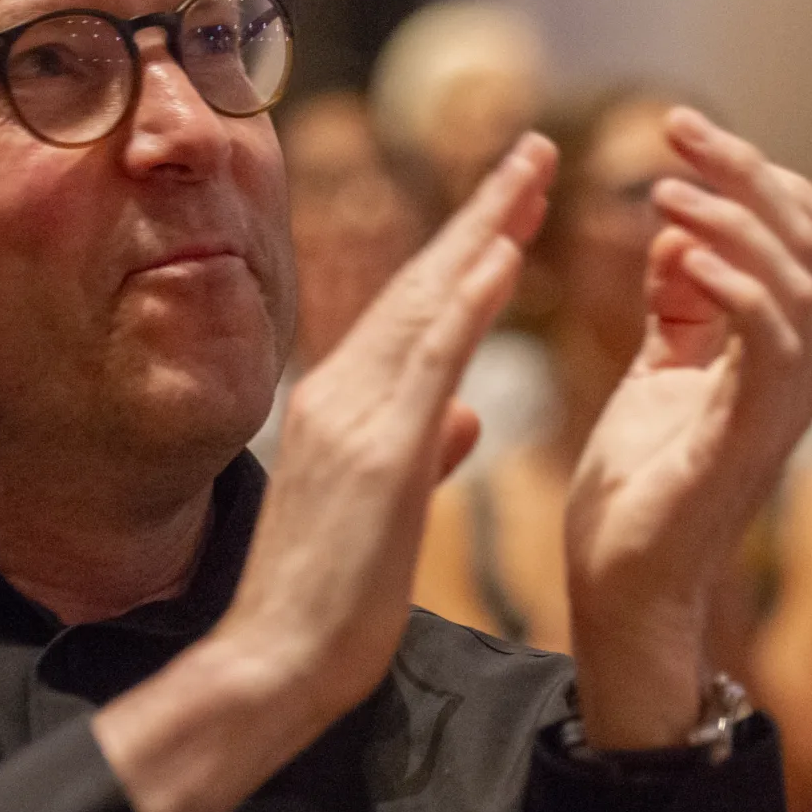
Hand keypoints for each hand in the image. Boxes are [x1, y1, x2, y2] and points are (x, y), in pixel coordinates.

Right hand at [95, 136, 554, 811]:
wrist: (273, 663)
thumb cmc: (328, 603)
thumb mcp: (387, 511)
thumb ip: (426, 452)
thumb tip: (468, 416)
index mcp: (346, 405)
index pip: (417, 309)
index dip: (469, 247)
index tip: (517, 200)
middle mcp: (342, 392)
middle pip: (422, 282)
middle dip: (484, 212)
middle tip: (538, 148)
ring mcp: (354, 417)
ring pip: (427, 303)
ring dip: (485, 230)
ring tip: (535, 172)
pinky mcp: (375, 453)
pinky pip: (427, 362)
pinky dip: (465, 303)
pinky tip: (502, 257)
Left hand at [563, 109, 811, 747]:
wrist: (622, 592)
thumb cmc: (636, 495)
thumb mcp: (655, 378)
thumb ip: (678, 312)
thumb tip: (676, 238)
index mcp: (777, 357)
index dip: (762, 177)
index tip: (682, 137)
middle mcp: (797, 376)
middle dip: (756, 172)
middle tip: (678, 131)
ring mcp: (782, 407)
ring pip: (805, 282)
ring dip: (734, 220)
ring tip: (664, 193)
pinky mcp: (748, 436)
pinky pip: (772, 343)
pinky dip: (734, 287)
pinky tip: (678, 257)